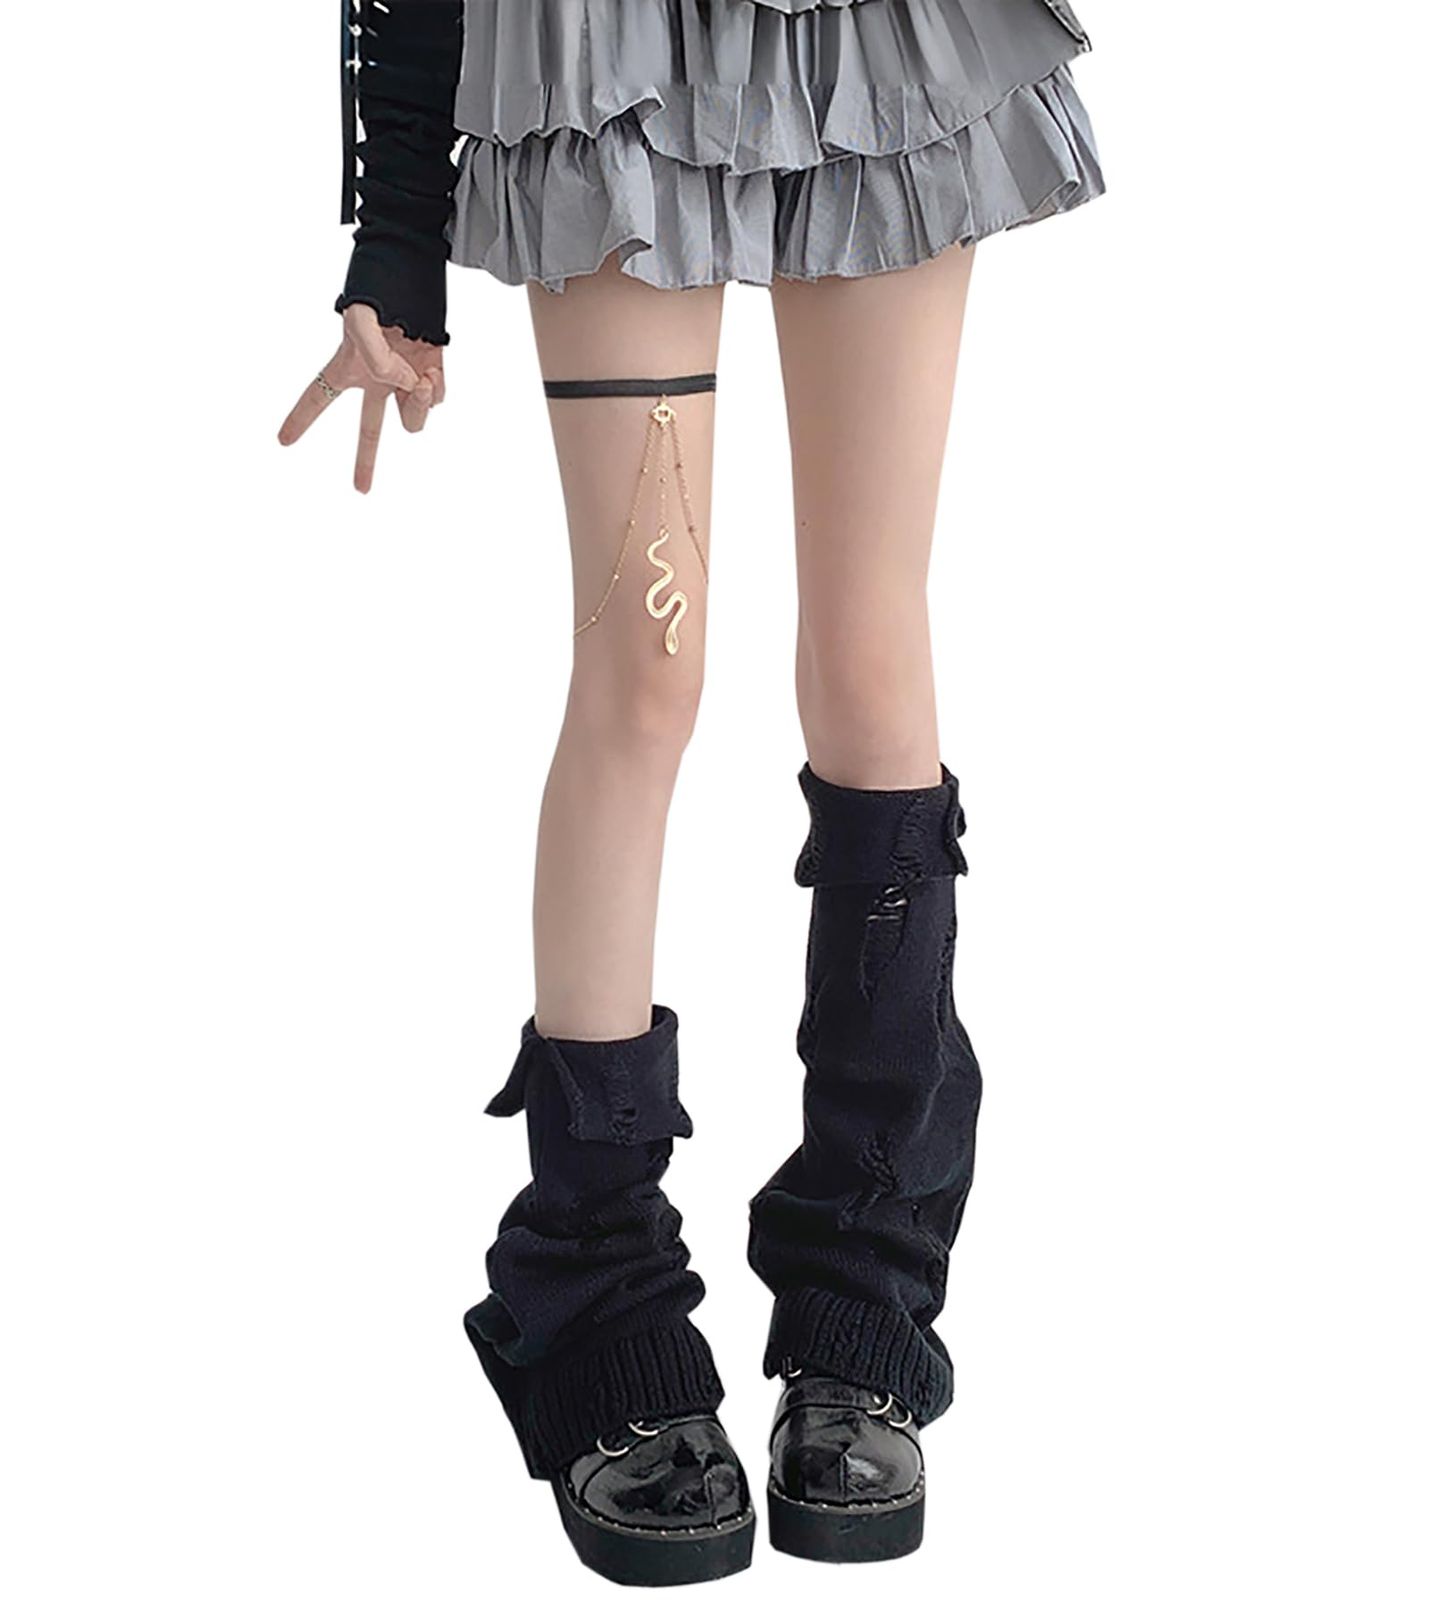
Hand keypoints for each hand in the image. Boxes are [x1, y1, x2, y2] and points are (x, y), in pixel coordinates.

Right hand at [278, 304, 446, 493]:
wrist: (412, 278)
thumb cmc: (376, 294)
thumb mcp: (360, 319)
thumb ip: (374, 359)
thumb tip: (402, 387)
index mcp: (347, 369)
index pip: (317, 398)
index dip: (300, 419)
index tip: (283, 441)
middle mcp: (375, 382)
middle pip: (369, 432)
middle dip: (365, 462)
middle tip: (360, 490)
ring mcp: (404, 383)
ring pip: (412, 420)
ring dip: (417, 405)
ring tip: (419, 382)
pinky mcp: (431, 377)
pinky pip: (435, 400)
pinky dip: (434, 391)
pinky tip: (430, 372)